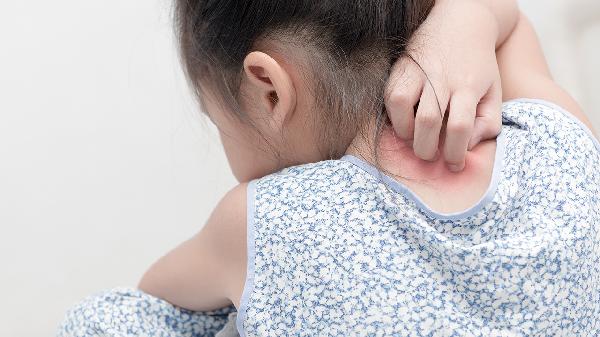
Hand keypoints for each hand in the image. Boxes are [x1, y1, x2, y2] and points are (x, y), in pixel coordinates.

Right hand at [385, 0, 502, 171]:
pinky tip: (404, 121)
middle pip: (429, 121)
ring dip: (406, 132)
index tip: (455, 164)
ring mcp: (419, 70)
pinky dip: (394, 116)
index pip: (461, 127)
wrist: (462, 22)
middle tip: (430, 155)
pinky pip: (390, 97)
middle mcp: (442, 78)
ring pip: (403, 107)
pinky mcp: (401, 67)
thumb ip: (488, 123)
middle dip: (426, 148)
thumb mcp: (494, 92)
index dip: (456, 153)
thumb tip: (467, 145)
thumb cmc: (479, 66)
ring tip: (414, 138)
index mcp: (469, 86)